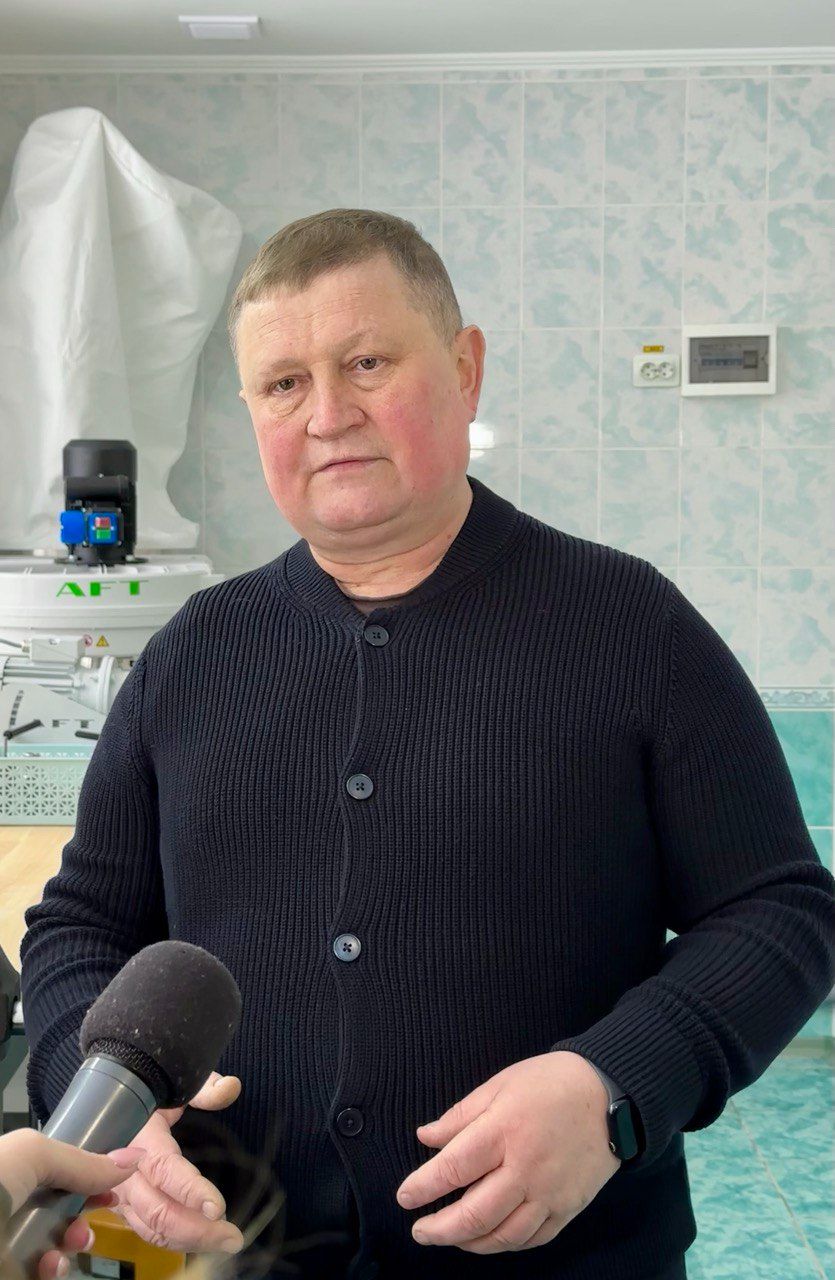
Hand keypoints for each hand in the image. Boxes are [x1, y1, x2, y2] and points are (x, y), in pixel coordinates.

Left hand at [0, 1127, 146, 1279]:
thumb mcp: (33, 1154)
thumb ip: (82, 1160)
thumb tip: (134, 1158)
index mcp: (13, 1172)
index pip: (58, 1171)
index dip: (89, 1173)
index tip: (114, 1182)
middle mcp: (12, 1207)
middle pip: (64, 1206)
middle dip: (88, 1207)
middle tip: (101, 1208)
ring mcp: (10, 1246)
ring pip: (59, 1244)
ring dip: (75, 1240)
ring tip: (72, 1241)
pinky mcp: (13, 1276)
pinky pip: (46, 1274)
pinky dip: (54, 1270)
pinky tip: (49, 1266)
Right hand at [109, 1071, 244, 1255]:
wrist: (111, 1104)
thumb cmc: (151, 1093)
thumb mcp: (178, 1081)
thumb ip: (205, 1087)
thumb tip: (232, 1086)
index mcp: (139, 1136)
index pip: (164, 1169)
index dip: (190, 1190)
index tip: (219, 1208)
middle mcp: (122, 1170)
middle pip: (156, 1210)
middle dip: (196, 1229)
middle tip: (233, 1238)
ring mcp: (118, 1191)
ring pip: (149, 1227)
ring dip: (187, 1240)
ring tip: (223, 1242)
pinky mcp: (121, 1204)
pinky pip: (145, 1229)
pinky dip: (173, 1239)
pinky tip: (199, 1239)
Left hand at [395, 1051, 620, 1253]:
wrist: (610, 1094)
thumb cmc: (551, 1083)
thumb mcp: (500, 1084)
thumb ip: (461, 1115)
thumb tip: (426, 1137)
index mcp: (503, 1130)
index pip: (453, 1168)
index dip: (423, 1187)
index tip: (404, 1197)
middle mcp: (525, 1168)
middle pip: (475, 1214)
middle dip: (440, 1229)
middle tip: (420, 1231)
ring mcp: (549, 1193)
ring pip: (504, 1236)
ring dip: (470, 1243)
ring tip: (451, 1238)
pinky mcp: (568, 1207)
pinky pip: (533, 1239)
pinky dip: (507, 1244)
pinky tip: (490, 1238)